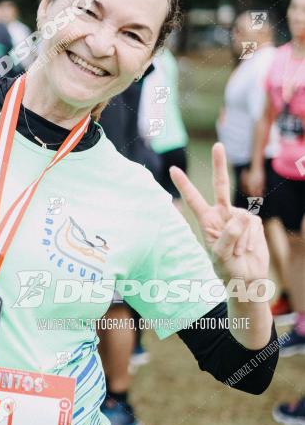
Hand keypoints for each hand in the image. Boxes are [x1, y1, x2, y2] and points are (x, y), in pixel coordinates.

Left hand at [169, 142, 268, 285]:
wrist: (246, 279)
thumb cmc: (227, 269)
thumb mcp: (220, 254)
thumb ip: (227, 235)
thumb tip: (240, 217)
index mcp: (207, 220)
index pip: (193, 199)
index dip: (184, 185)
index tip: (172, 169)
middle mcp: (222, 214)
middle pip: (221, 185)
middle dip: (220, 164)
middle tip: (217, 145)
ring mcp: (239, 217)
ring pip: (241, 218)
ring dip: (241, 240)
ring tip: (237, 253)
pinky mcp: (253, 222)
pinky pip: (252, 225)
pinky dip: (250, 240)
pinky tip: (248, 250)